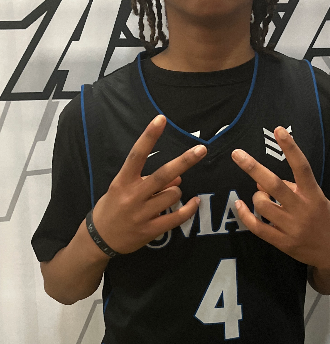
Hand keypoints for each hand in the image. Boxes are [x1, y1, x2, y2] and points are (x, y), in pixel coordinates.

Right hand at [92, 115, 206, 253]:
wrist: (98, 239)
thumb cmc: (112, 207)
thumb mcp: (124, 188)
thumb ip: (148, 181)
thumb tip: (177, 177)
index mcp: (123, 180)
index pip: (137, 153)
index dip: (149, 135)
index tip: (161, 119)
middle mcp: (132, 195)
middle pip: (163, 175)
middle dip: (184, 161)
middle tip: (201, 149)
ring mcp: (141, 214)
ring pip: (172, 194)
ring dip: (176, 191)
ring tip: (167, 195)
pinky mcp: (149, 230)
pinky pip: (176, 217)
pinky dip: (189, 209)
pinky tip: (195, 202)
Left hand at [231, 127, 329, 272]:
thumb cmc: (328, 220)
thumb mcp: (317, 199)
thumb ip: (293, 188)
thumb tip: (261, 180)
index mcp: (314, 195)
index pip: (301, 167)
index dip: (290, 148)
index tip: (278, 130)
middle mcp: (303, 209)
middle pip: (274, 185)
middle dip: (253, 167)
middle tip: (237, 154)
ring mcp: (292, 227)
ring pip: (263, 204)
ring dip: (257, 195)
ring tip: (261, 195)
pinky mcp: (283, 243)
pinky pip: (257, 227)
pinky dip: (245, 215)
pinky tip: (240, 205)